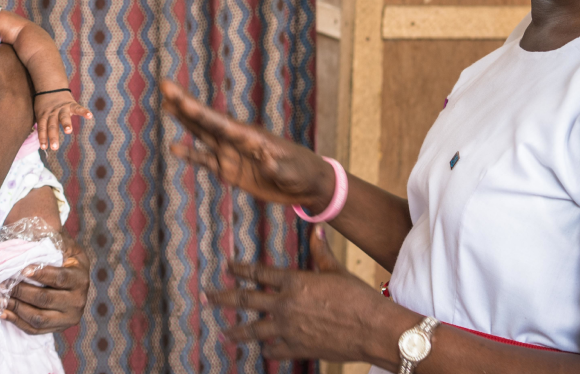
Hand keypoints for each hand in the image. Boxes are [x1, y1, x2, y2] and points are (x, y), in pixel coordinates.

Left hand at [2, 236, 91, 333]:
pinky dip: (16, 321)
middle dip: (20, 291)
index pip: (60, 278)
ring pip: (38, 318)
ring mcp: (69, 317)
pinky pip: (35, 330)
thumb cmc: (62, 255)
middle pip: (45, 299)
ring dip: (15, 308)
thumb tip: (30, 240)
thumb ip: (50, 242)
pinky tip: (2, 312)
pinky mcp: (57, 327)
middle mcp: (78, 300)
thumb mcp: (62, 245)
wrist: (71, 275)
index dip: (40, 275)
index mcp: (80, 277)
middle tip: (2, 283)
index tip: (21, 270)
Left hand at [34, 92, 91, 149]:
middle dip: (53, 136)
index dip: (43, 137)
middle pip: (52, 126)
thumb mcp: (38, 112)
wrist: (50, 86)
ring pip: (64, 117)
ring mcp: (62, 108)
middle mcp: (52, 113)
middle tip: (55, 147)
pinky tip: (90, 116)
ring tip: (68, 131)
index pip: (42, 128)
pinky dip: (84, 111)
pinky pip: (78, 108)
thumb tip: (42, 143)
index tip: (44, 147)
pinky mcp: (71, 104)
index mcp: (44, 115)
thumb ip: (41, 125)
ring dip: (66, 124)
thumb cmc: (44, 104)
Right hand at [160, 79, 335, 211]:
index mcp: (250, 136)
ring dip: (184, 121)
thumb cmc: (303, 172)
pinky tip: (174, 148)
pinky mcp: (230, 169)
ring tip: (165, 105)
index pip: (220, 122)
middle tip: (164, 85)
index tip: (181, 100)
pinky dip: (190, 155)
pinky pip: (206, 160)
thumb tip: (266, 162)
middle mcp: (236, 140)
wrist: (306, 184)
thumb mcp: (293, 171)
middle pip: (206, 120)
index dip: (198, 112)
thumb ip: (278, 167)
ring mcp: (231, 153)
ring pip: (202, 134)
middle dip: (185, 105)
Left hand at [209, 227, 404, 362]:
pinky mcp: (297, 348)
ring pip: (253, 330)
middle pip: (245, 300)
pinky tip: (263, 350)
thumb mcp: (338, 271)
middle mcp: (285, 304)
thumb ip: (321, 253)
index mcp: (294, 281)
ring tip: (224, 333)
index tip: (228, 267)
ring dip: (236, 331)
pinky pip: (274, 350)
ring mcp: (288, 329)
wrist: (372, 329)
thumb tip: (317, 229)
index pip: (259, 272)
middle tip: (207, 297)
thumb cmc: (359, 297)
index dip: (241, 269)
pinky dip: (267, 350)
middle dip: (223, 298)